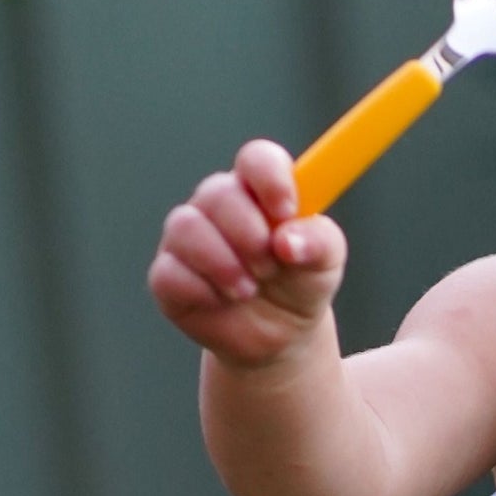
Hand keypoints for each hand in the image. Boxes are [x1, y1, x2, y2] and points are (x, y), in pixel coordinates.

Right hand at [147, 138, 346, 366]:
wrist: (281, 336)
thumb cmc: (301, 283)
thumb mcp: (326, 262)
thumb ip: (320, 241)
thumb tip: (289, 240)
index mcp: (260, 190)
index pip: (257, 159)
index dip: (270, 180)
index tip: (287, 212)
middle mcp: (219, 204)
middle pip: (218, 192)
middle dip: (249, 235)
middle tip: (269, 266)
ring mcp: (189, 237)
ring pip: (185, 226)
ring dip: (223, 263)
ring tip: (248, 291)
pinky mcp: (168, 274)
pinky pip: (170, 272)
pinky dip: (202, 292)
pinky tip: (223, 302)